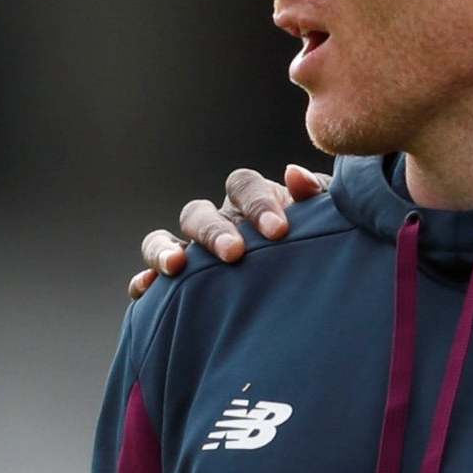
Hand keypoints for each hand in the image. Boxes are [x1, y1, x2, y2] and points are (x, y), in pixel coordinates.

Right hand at [127, 164, 331, 298]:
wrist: (315, 298)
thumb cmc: (321, 249)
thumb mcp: (328, 223)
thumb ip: (317, 197)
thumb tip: (293, 174)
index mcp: (253, 202)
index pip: (244, 185)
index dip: (257, 202)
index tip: (280, 230)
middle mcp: (218, 222)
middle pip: (199, 212)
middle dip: (214, 231)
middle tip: (236, 253)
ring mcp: (193, 252)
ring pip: (163, 238)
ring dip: (164, 248)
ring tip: (176, 266)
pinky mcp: (178, 285)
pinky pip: (149, 278)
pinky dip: (144, 279)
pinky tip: (147, 288)